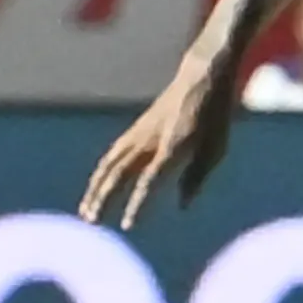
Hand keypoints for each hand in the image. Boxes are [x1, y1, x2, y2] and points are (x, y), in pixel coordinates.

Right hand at [82, 62, 234, 229]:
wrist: (200, 77)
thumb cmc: (214, 117)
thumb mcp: (215, 148)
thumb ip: (196, 177)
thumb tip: (182, 206)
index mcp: (172, 147)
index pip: (149, 181)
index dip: (137, 204)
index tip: (128, 226)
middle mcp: (149, 141)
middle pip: (118, 173)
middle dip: (102, 199)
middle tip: (91, 222)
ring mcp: (139, 134)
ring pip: (109, 165)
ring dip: (95, 190)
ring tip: (86, 213)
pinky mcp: (135, 131)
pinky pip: (112, 156)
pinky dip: (101, 175)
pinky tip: (96, 189)